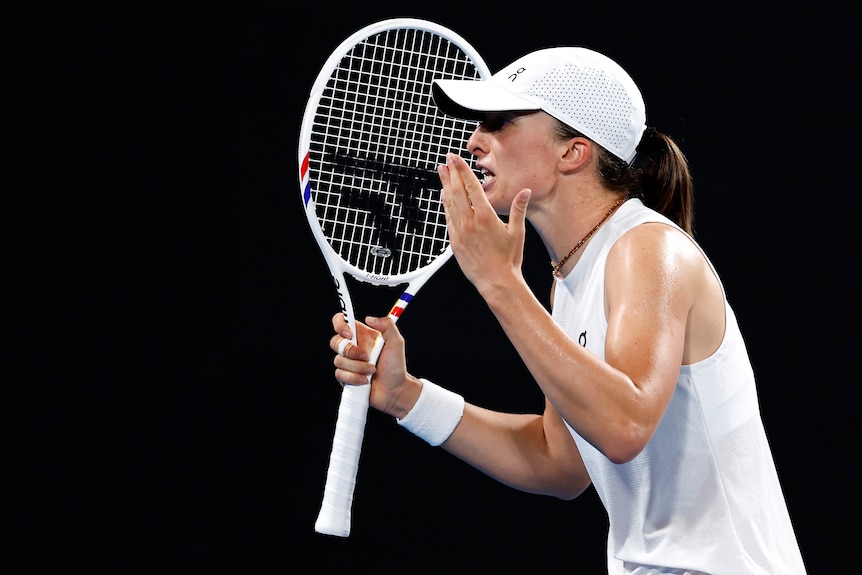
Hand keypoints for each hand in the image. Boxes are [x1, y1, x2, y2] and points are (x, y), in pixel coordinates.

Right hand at [330, 313, 420, 418]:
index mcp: (362, 335)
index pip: (342, 321)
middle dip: (350, 351)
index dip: (340, 324)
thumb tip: (369, 318)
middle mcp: (353, 347)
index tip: (349, 334)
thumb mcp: (396, 343)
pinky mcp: (345, 377)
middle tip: (366, 357)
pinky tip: (365, 380)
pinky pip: (340, 374)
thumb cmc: (396, 367)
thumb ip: (387, 325)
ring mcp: (348, 363)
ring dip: (357, 367)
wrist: (395, 390)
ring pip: (338, 360)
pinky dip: (354, 378)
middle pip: (335, 342)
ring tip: (372, 371)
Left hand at [437, 153, 531, 295]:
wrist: (497, 282)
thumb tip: (525, 192)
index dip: (462, 170)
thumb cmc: (509, 259)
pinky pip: (448, 218)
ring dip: (445, 186)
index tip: (455, 159)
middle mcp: (470, 222)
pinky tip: (444, 196)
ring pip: (449, 203)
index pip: (471, 187)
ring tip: (441, 172)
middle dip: (451, 173)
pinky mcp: (455, 242)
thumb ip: (519, 209)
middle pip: (457, 191)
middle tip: (446, 160)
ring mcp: (460, 232)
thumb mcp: (517, 231)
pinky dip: (445, 204)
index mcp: (485, 217)